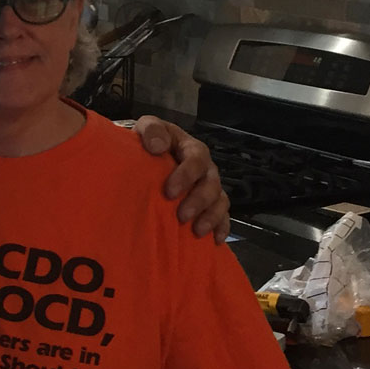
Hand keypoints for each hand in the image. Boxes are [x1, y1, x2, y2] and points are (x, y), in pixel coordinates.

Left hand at [134, 115, 230, 242]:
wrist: (146, 155)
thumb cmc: (149, 142)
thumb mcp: (147, 128)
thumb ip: (151, 130)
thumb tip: (158, 146)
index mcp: (191, 148)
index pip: (196, 159)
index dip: (186, 175)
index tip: (169, 192)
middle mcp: (205, 168)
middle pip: (211, 183)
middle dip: (199, 200)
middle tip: (182, 216)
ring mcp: (209, 187)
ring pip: (220, 201)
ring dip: (211, 217)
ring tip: (197, 231)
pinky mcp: (209, 204)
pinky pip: (223, 216)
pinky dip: (221, 227)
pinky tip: (214, 240)